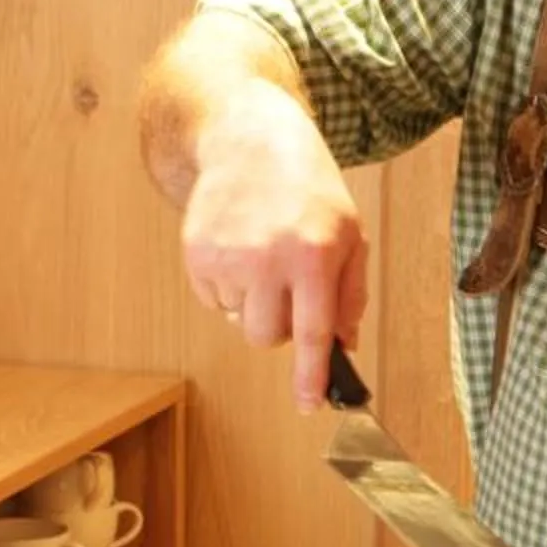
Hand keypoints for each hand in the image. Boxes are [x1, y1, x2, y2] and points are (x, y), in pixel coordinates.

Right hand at [182, 90, 368, 409]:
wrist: (252, 142)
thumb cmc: (309, 192)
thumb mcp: (348, 234)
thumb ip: (350, 294)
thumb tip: (343, 345)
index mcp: (313, 255)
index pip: (313, 332)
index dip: (311, 375)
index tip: (310, 405)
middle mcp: (267, 258)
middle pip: (267, 337)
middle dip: (280, 326)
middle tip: (289, 289)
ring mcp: (226, 257)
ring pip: (240, 320)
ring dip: (254, 302)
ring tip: (264, 255)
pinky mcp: (196, 253)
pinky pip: (214, 301)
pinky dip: (228, 286)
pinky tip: (240, 248)